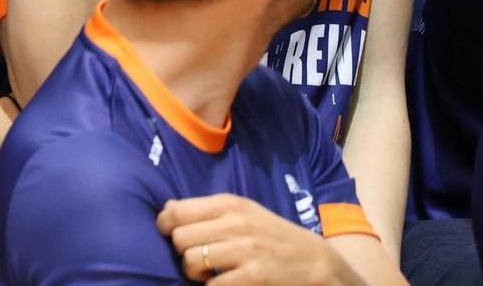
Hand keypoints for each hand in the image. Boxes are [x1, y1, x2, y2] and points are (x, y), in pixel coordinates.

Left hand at [159, 194, 362, 284]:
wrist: (317, 264)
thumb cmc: (274, 237)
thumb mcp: (245, 213)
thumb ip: (208, 211)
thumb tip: (167, 211)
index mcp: (230, 204)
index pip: (177, 211)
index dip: (165, 225)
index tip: (167, 234)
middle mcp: (236, 223)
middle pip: (180, 238)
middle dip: (181, 252)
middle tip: (196, 259)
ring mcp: (245, 251)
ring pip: (191, 260)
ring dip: (194, 272)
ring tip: (208, 273)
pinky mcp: (253, 277)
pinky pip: (212, 284)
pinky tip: (224, 284)